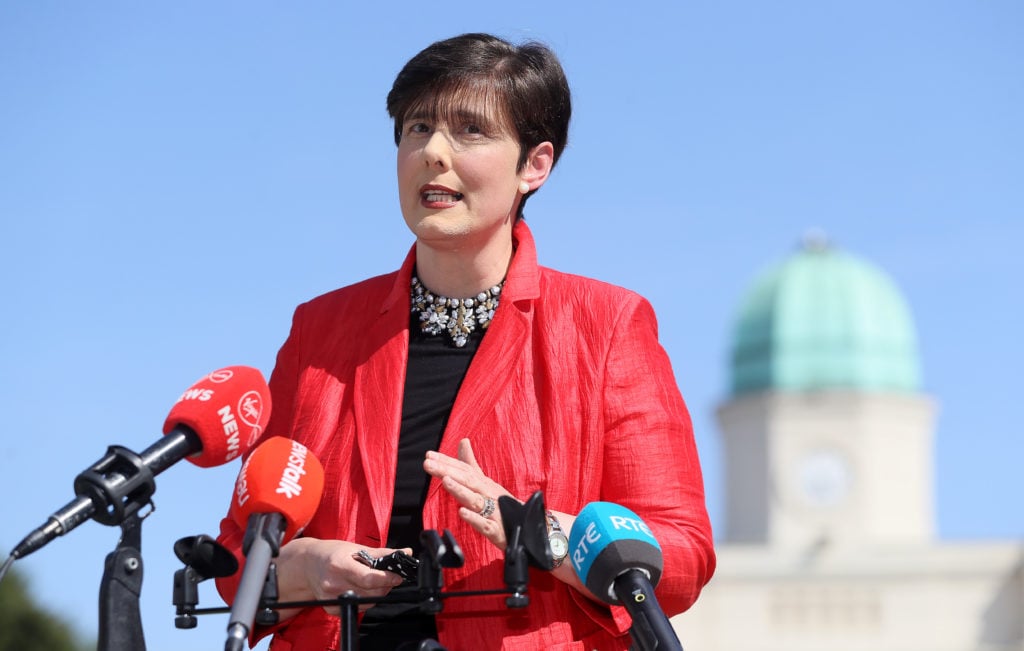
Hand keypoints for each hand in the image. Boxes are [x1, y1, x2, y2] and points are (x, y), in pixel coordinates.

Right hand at [275, 538, 407, 614]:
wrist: (308, 564)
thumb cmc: (332, 553)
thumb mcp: (356, 548)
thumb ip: (383, 553)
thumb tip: (406, 552)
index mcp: (339, 566)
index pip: (369, 579)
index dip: (387, 579)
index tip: (398, 576)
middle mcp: (333, 584)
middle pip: (371, 593)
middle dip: (385, 586)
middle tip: (389, 577)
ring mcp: (331, 599)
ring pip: (367, 602)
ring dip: (377, 593)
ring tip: (373, 581)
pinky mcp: (331, 609)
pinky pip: (357, 607)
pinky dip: (365, 600)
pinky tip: (361, 588)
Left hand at [423, 438, 515, 549]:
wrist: (530, 527)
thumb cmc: (503, 504)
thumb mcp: (486, 482)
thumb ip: (471, 463)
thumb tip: (463, 441)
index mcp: (483, 484)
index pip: (463, 469)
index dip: (446, 462)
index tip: (429, 455)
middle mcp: (488, 494)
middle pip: (467, 480)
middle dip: (447, 471)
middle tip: (428, 463)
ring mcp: (493, 511)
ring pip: (475, 500)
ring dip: (460, 490)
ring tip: (446, 481)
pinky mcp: (497, 529)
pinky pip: (485, 524)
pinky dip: (475, 518)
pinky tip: (462, 512)